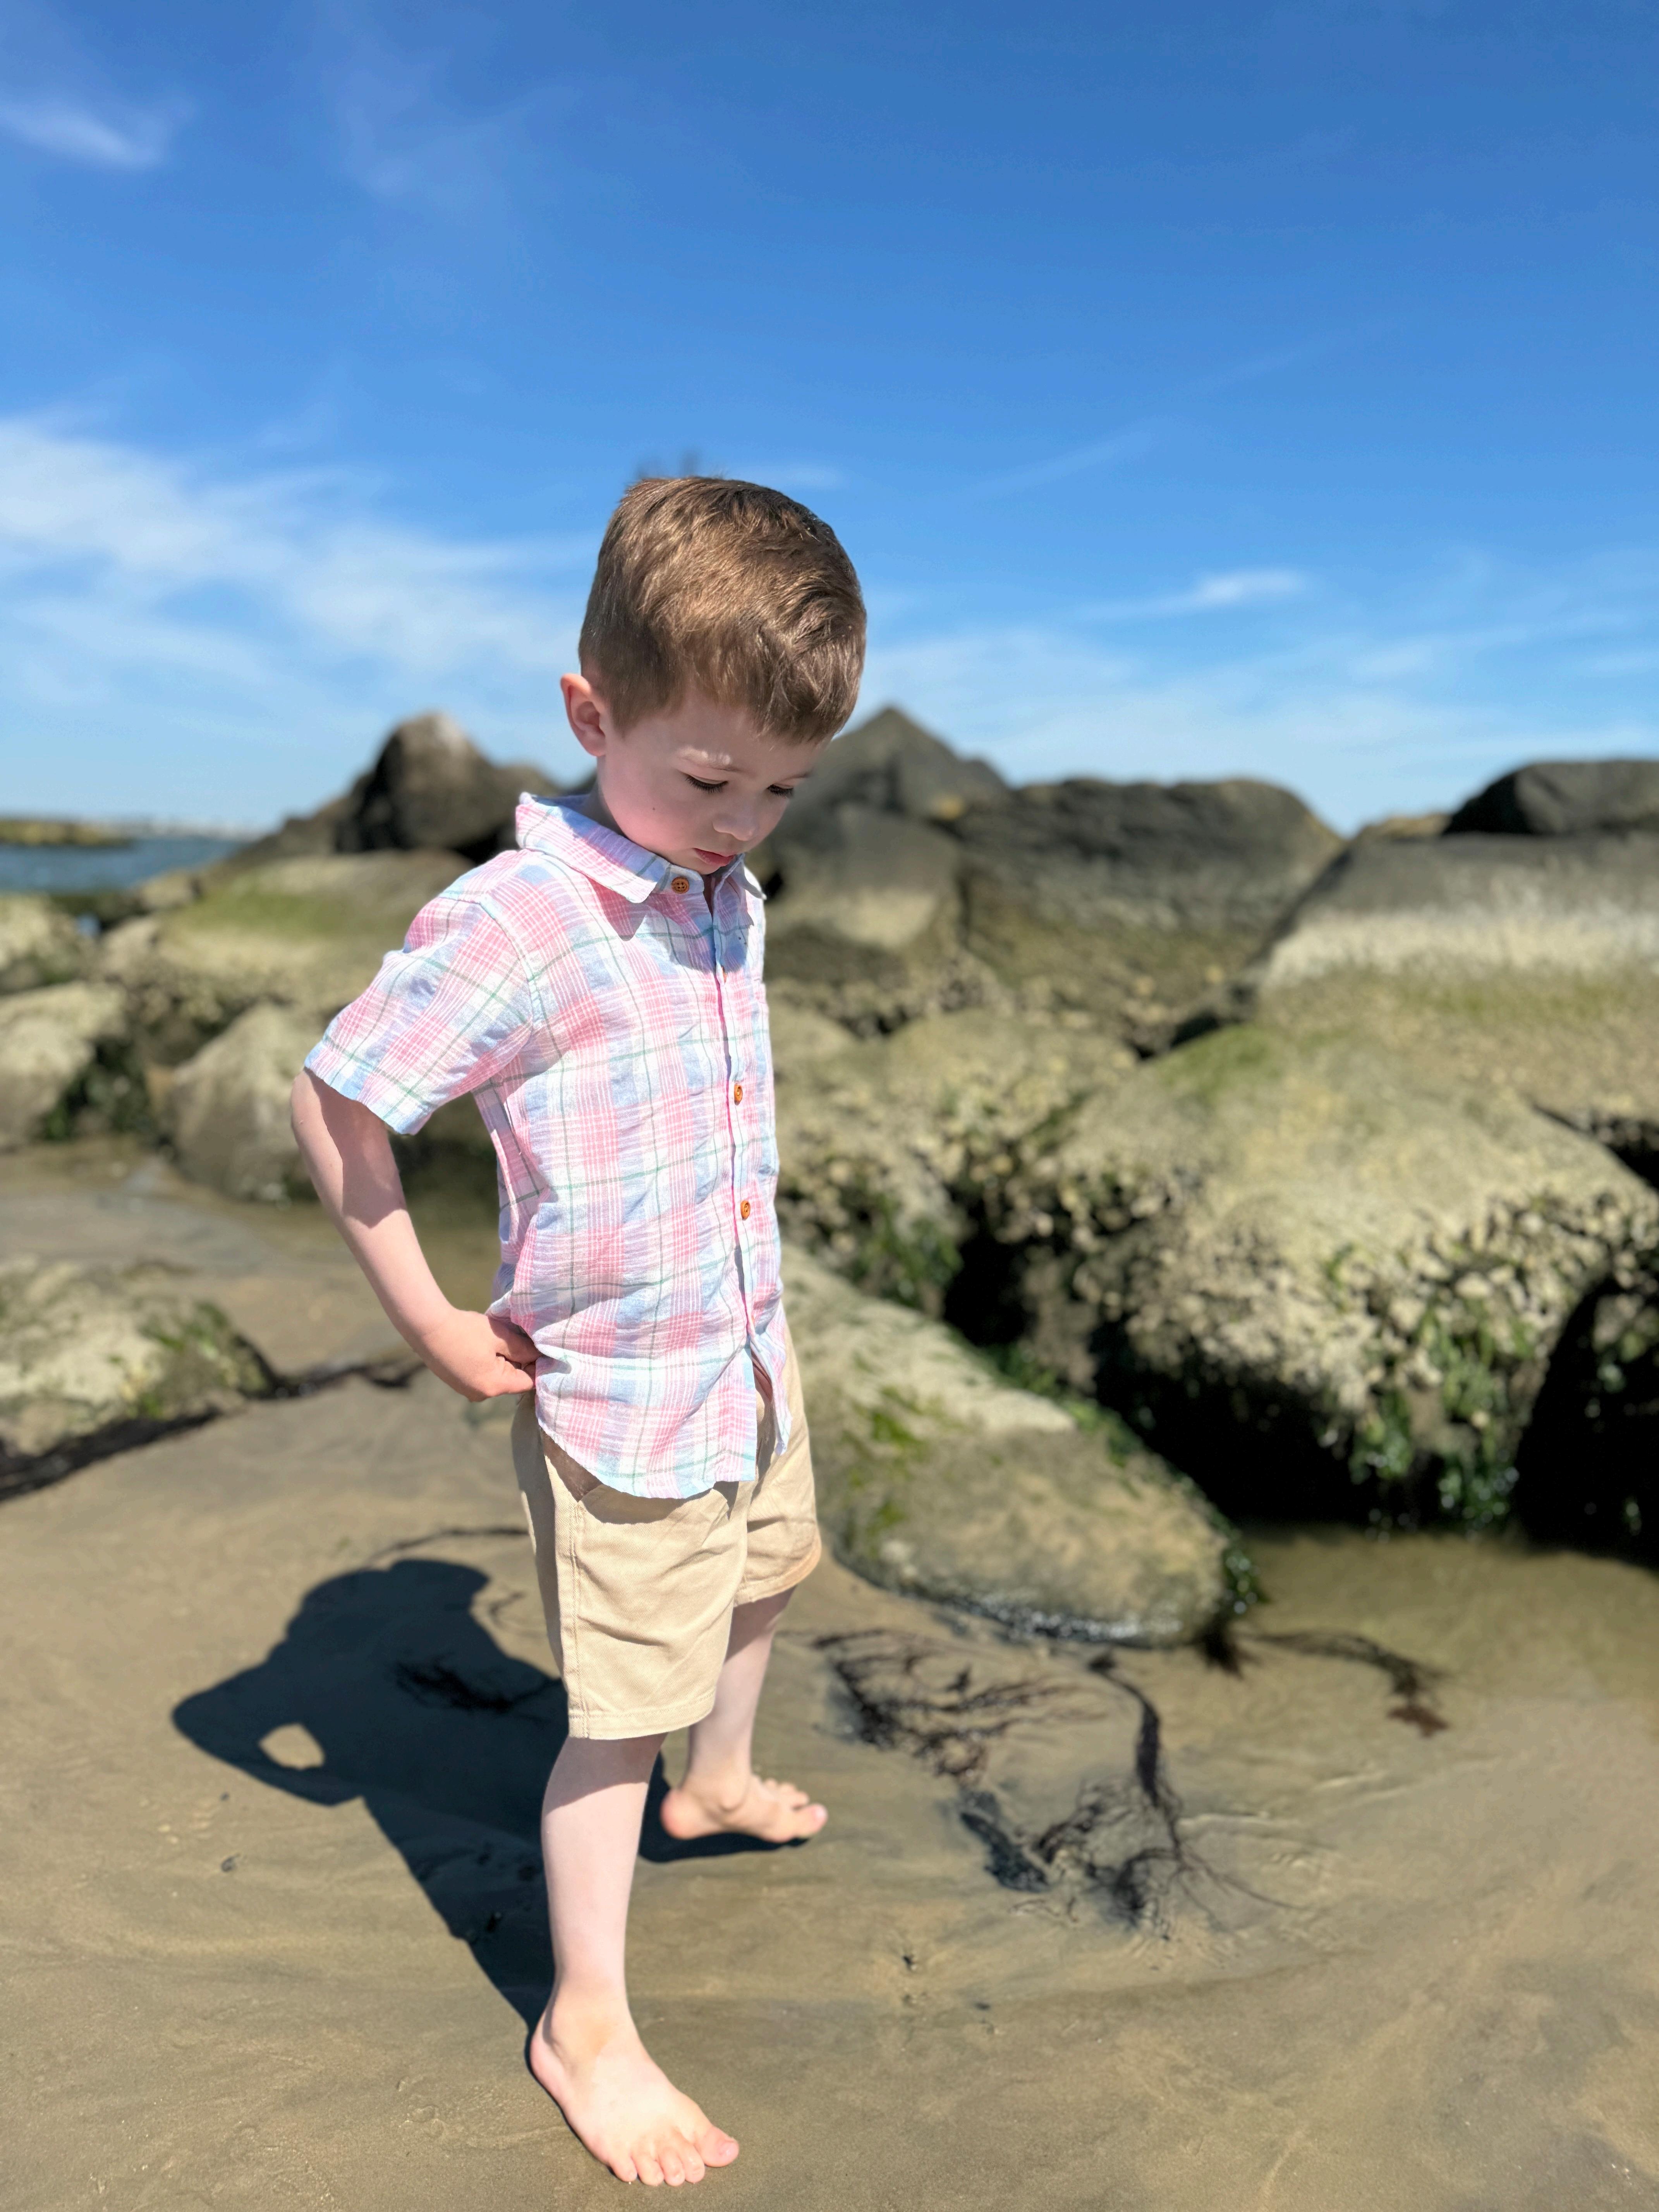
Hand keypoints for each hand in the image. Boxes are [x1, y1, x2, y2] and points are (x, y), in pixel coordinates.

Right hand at [413, 1307, 538, 1401]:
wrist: (427, 1328)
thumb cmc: (465, 1331)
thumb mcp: (499, 1336)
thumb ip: (522, 1349)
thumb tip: (538, 1355)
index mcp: (494, 1386)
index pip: (528, 1382)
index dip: (537, 1365)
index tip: (539, 1348)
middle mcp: (481, 1394)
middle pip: (512, 1381)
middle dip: (520, 1362)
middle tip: (520, 1339)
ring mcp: (467, 1390)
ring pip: (497, 1378)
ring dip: (503, 1361)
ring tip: (500, 1340)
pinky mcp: (457, 1382)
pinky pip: (482, 1375)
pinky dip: (488, 1362)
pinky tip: (483, 1345)